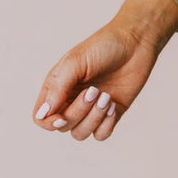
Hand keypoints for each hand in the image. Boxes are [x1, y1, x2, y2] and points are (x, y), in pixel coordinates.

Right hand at [31, 0, 177, 140]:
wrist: (136, 42)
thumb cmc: (103, 46)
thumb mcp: (76, 61)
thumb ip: (58, 87)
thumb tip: (43, 113)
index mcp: (58, 87)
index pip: (42, 117)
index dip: (49, 122)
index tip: (62, 117)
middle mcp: (72, 100)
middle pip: (63, 127)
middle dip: (78, 112)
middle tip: (94, 90)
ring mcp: (92, 109)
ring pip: (81, 133)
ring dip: (93, 119)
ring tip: (106, 97)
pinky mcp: (111, 113)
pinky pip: (101, 135)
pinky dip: (106, 125)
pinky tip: (114, 106)